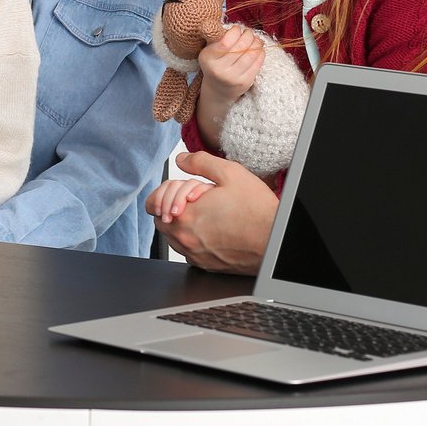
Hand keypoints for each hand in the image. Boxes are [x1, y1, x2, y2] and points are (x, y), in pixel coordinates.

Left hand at [155, 151, 277, 274]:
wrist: (274, 242)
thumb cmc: (256, 211)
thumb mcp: (230, 173)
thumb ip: (200, 162)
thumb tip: (182, 160)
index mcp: (185, 214)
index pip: (152, 203)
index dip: (166, 191)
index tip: (182, 188)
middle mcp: (184, 238)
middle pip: (161, 218)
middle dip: (174, 204)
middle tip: (198, 198)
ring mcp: (193, 254)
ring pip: (173, 235)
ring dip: (184, 222)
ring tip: (209, 213)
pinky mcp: (204, 265)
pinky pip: (188, 250)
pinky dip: (195, 238)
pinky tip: (214, 228)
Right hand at [198, 24, 264, 101]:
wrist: (218, 88)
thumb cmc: (215, 63)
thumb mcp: (209, 50)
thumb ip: (216, 37)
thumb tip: (229, 24)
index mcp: (208, 58)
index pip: (226, 41)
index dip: (235, 31)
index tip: (237, 29)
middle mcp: (219, 69)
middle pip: (241, 46)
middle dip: (248, 35)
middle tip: (248, 32)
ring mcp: (233, 78)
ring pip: (251, 54)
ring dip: (256, 43)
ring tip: (255, 39)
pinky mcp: (245, 82)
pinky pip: (257, 64)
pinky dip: (261, 53)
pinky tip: (259, 49)